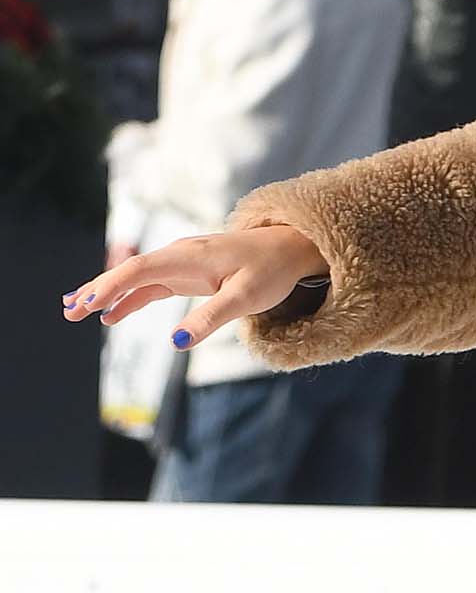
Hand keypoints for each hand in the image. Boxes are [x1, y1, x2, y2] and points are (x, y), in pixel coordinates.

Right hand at [63, 221, 324, 343]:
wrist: (290, 249)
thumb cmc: (270, 272)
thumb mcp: (245, 299)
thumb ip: (211, 319)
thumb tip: (177, 343)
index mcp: (188, 257)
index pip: (139, 270)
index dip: (109, 286)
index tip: (86, 304)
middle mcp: (178, 255)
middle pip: (129, 271)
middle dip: (96, 290)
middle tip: (68, 311)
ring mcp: (180, 263)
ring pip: (135, 278)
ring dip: (106, 293)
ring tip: (75, 310)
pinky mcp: (187, 274)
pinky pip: (149, 285)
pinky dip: (128, 298)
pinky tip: (110, 314)